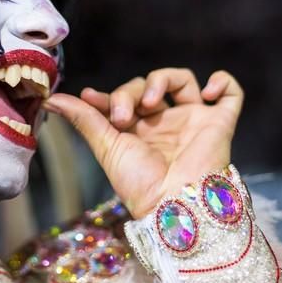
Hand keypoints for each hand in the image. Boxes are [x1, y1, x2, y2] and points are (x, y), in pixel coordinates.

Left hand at [42, 68, 244, 218]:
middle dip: (130, 92)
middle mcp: (167, 122)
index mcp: (141, 130)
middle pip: (150, 84)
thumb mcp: (106, 146)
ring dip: (163, 79)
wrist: (171, 203)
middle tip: (122, 115)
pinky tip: (206, 91)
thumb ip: (84, 119)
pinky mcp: (220, 123)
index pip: (126, 97)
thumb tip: (50, 99)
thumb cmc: (138, 183)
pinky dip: (222, 81)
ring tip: (152, 102)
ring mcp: (194, 121)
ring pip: (184, 80)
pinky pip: (231, 93)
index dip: (109, 95)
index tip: (90, 98)